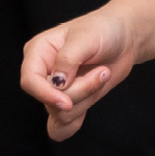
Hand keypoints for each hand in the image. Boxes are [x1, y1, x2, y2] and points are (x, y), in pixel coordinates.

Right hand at [20, 6, 138, 140]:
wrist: (124, 39)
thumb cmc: (103, 29)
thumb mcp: (85, 37)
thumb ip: (68, 59)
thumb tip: (57, 83)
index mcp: (38, 52)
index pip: (30, 81)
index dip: (46, 94)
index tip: (66, 102)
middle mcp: (43, 73)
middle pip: (49, 101)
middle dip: (80, 92)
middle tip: (102, 71)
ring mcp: (56, 90)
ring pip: (60, 115)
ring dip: (87, 99)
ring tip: (101, 75)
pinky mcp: (69, 102)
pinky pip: (61, 127)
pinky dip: (73, 125)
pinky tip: (88, 108)